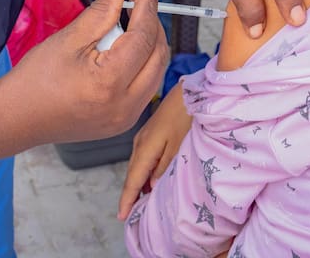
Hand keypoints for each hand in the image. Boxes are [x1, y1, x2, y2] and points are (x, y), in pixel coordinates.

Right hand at [2, 0, 168, 142]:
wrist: (17, 117)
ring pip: (156, 72)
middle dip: (153, 26)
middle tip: (139, 4)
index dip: (148, 8)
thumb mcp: (70, 36)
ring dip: (150, 46)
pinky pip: (147, 88)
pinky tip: (126, 51)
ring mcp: (126, 119)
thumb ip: (102, 7)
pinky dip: (143, 65)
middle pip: (158, 55)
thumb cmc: (36, 80)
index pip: (143, 37)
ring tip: (131, 25)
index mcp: (109, 83)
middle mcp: (124, 106)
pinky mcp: (123, 122)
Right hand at [118, 81, 193, 218]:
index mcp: (145, 149)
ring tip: (139, 203)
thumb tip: (150, 186)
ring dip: (137, 184)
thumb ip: (164, 168)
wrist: (188, 92)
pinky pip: (142, 158)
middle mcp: (140, 144)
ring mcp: (144, 137)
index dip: (127, 200)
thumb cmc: (185, 117)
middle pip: (132, 175)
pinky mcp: (150, 133)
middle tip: (130, 216)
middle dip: (130, 195)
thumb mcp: (178, 146)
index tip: (121, 217)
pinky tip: (149, 179)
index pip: (133, 180)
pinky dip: (143, 172)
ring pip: (137, 166)